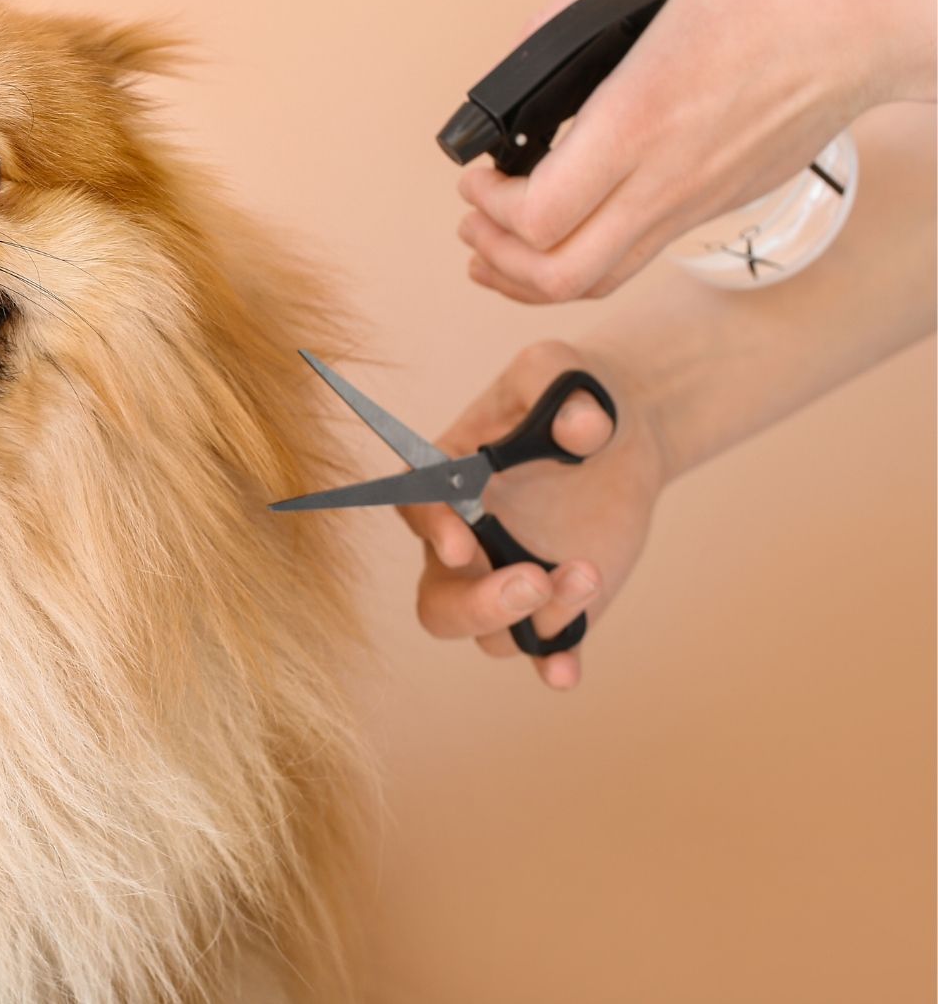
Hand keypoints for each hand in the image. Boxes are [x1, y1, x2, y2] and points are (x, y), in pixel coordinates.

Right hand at [399, 340, 668, 689]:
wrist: (621, 430)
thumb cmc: (570, 392)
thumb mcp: (561, 368)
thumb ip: (561, 386)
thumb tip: (583, 433)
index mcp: (447, 480)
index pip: (417, 510)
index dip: (432, 530)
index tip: (464, 542)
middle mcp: (465, 543)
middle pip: (439, 603)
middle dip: (477, 605)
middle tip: (531, 580)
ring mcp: (507, 580)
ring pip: (495, 632)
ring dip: (538, 616)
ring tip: (589, 571)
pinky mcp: (555, 605)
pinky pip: (543, 649)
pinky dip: (552, 663)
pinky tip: (566, 670)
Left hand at [458, 0, 935, 302]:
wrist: (860, 27)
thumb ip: (563, 19)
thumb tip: (514, 63)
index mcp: (638, 120)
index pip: (541, 214)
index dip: (489, 207)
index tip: (474, 175)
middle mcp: (662, 179)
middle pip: (559, 273)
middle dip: (495, 256)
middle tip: (472, 220)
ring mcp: (689, 203)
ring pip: (594, 283)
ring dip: (527, 277)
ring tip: (493, 248)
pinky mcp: (707, 210)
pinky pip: (629, 263)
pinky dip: (576, 267)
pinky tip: (553, 244)